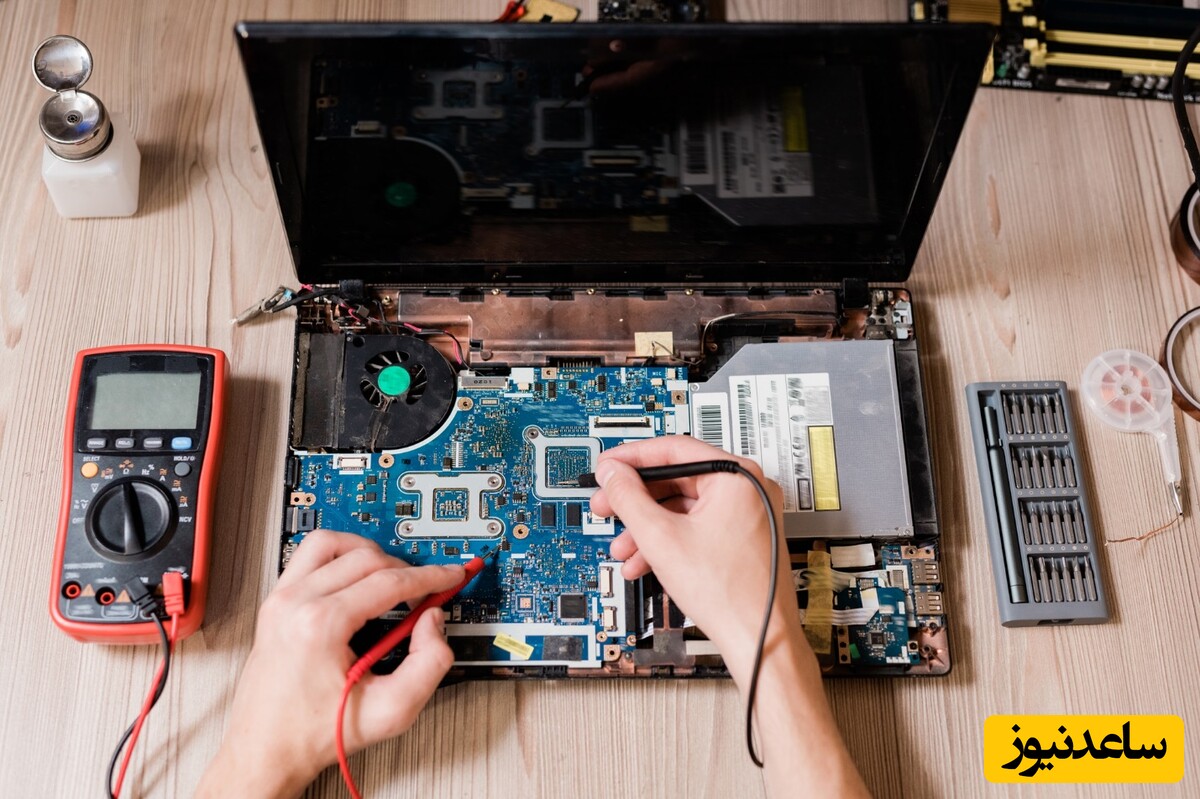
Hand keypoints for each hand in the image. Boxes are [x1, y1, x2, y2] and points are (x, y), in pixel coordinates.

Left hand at [197, 530, 464, 797]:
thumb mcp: (390, 712)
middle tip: (427, 589)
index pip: (389, 581)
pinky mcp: (274, 604)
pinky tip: (355, 577)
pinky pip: (308, 556)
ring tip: (390, 576)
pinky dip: (338, 557)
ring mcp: (280, 600)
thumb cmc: (313, 734)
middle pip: (366, 558)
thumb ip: (429, 665)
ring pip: (332, 543)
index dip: (430, 576)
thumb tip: (433, 622)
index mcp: (320, 625)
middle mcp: (295, 604)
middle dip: (406, 569)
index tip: (450, 576)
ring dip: (368, 553)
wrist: (267, 751)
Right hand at [588, 436, 799, 680]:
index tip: (608, 468)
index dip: (632, 459)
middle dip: (636, 501)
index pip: (674, 449)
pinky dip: (668, 540)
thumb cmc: (730, 593)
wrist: (758, 639)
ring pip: (684, 508)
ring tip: (623, 547)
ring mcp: (749, 513)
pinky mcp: (743, 536)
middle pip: (677, 479)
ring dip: (647, 526)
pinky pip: (697, 526)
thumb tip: (612, 474)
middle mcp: (749, 488)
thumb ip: (629, 498)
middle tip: (607, 507)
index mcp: (738, 476)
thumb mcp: (661, 537)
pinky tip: (644, 561)